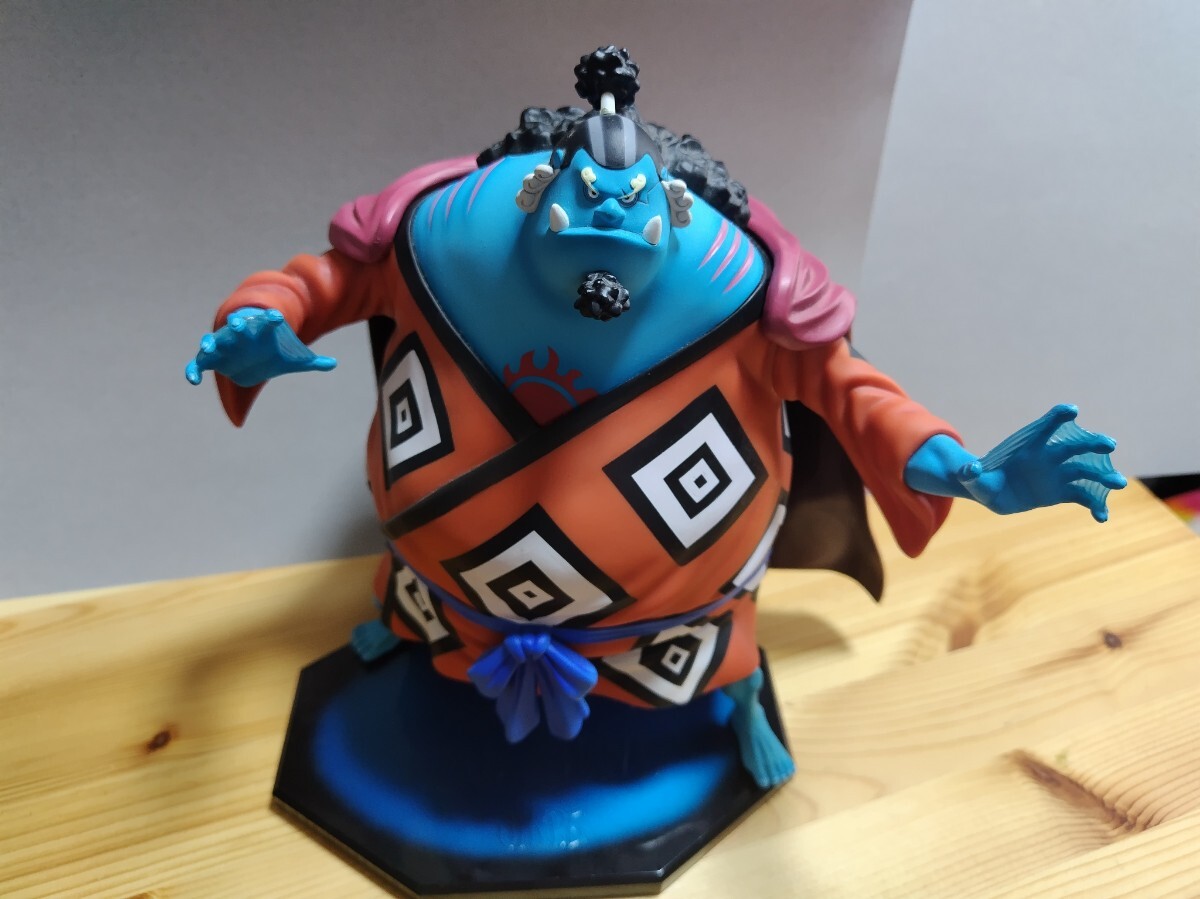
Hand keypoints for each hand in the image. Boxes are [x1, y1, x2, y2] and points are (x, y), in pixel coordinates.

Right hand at [184, 307, 335, 386]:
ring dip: (211, 342)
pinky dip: (193, 371)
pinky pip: (198, 364)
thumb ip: (312, 362)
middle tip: (239, 324)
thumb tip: (333, 364)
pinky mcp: (212, 359)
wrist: (253, 357)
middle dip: (237, 325)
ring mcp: (224, 346)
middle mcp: (241, 335)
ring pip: (214, 341)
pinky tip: (193, 381)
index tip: (277, 317)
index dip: (271, 320)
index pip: (267, 322)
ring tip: (208, 345)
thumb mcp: (293, 359)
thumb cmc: (273, 354)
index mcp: (261, 332)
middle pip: (237, 327)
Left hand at [957, 404, 1126, 521]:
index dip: (1057, 418)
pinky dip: (1095, 505)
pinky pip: (1083, 496)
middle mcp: (1048, 457)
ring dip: (1103, 475)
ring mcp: (1058, 474)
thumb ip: (971, 473)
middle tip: (1110, 444)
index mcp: (1028, 448)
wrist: (994, 492)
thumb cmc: (983, 481)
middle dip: (1092, 443)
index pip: (1044, 427)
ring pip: (1085, 471)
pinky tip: (1102, 517)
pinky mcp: (1062, 492)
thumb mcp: (973, 479)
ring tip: (1119, 482)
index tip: (1071, 411)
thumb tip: (970, 469)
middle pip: (1074, 446)